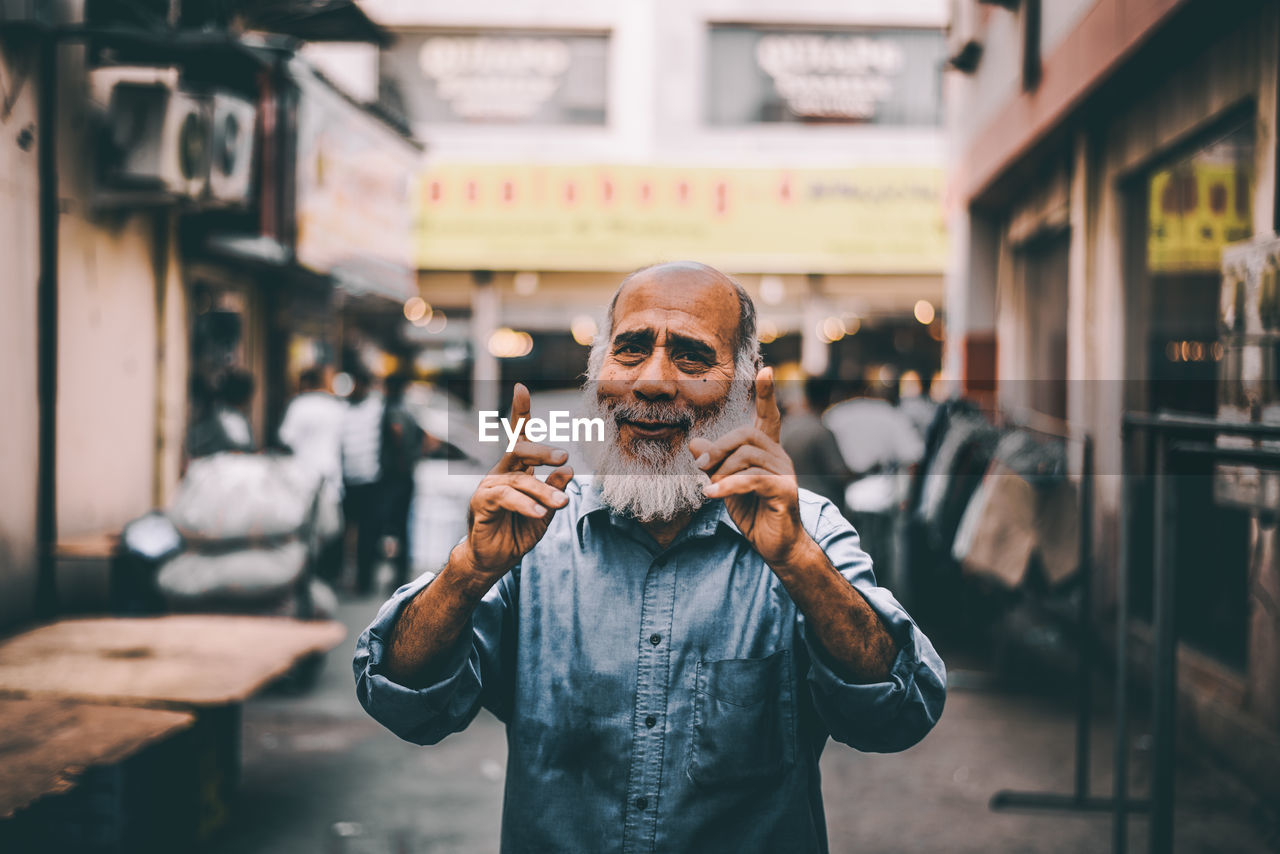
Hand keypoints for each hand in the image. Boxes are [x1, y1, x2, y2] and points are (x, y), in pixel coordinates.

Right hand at [463, 384, 572, 585]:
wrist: (493, 559)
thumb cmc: (518, 531)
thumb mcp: (545, 510)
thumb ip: (555, 490)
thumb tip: (570, 470)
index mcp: (517, 469)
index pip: (520, 436)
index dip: (520, 411)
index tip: (521, 387)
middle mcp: (502, 471)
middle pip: (520, 450)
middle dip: (543, 452)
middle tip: (564, 459)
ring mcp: (489, 485)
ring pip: (521, 480)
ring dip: (544, 492)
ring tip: (562, 504)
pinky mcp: (481, 502)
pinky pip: (506, 497)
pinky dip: (525, 504)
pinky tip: (540, 513)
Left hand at [688, 367, 808, 567]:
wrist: (776, 546)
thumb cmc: (753, 512)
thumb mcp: (726, 484)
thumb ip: (713, 463)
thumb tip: (694, 442)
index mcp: (767, 451)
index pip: (768, 416)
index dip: (766, 394)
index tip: (764, 369)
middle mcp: (780, 456)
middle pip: (745, 435)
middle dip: (718, 449)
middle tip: (700, 469)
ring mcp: (785, 472)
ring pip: (745, 457)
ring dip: (721, 473)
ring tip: (711, 489)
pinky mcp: (785, 490)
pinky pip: (751, 479)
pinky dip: (727, 486)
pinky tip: (711, 495)